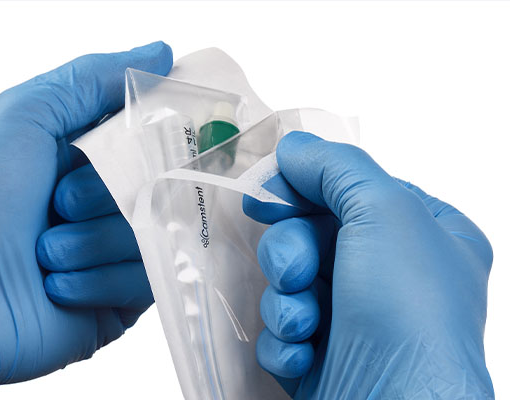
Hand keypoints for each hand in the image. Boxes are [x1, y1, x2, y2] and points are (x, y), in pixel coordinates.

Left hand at [0, 41, 171, 398]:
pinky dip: (98, 281)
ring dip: (96, 242)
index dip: (158, 136)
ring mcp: (110, 252)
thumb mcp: (25, 115)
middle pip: (158, 187)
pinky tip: (55, 285)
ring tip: (47, 251)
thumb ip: (93, 79)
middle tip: (61, 202)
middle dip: (107, 194)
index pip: (151, 138)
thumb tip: (162, 52)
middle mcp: (101, 203)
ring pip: (153, 235)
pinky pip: (144, 281)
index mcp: (85, 157)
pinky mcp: (116, 301)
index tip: (163, 136)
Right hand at [243, 131, 493, 398]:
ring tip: (305, 323)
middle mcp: (394, 277)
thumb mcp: (384, 212)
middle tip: (295, 271)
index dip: (307, 187)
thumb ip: (336, 167)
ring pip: (290, 283)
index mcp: (427, 236)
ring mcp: (357, 320)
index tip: (268, 191)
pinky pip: (284, 330)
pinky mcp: (324, 358)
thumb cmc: (408, 312)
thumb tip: (293, 146)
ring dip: (286, 300)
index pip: (352, 192)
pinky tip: (305, 356)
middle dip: (292, 251)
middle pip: (312, 235)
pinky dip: (285, 341)